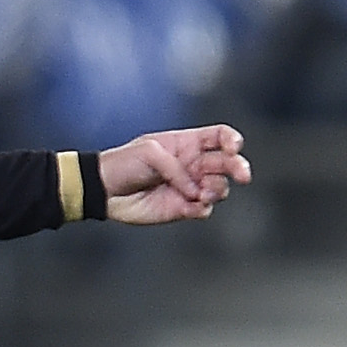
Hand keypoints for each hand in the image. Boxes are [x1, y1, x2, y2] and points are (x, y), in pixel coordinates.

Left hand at [97, 124, 251, 224]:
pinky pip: (204, 209)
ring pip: (220, 188)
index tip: (233, 147)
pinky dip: (202, 208)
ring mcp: (190, 187)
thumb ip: (175, 166)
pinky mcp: (182, 208)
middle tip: (243, 176)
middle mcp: (194, 165)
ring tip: (200, 192)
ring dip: (217, 190)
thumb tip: (194, 189)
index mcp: (187, 143)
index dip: (232, 140)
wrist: (104, 189)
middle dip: (239, 168)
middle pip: (228, 164)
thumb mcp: (149, 152)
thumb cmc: (124, 163)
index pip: (220, 137)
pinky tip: (191, 204)